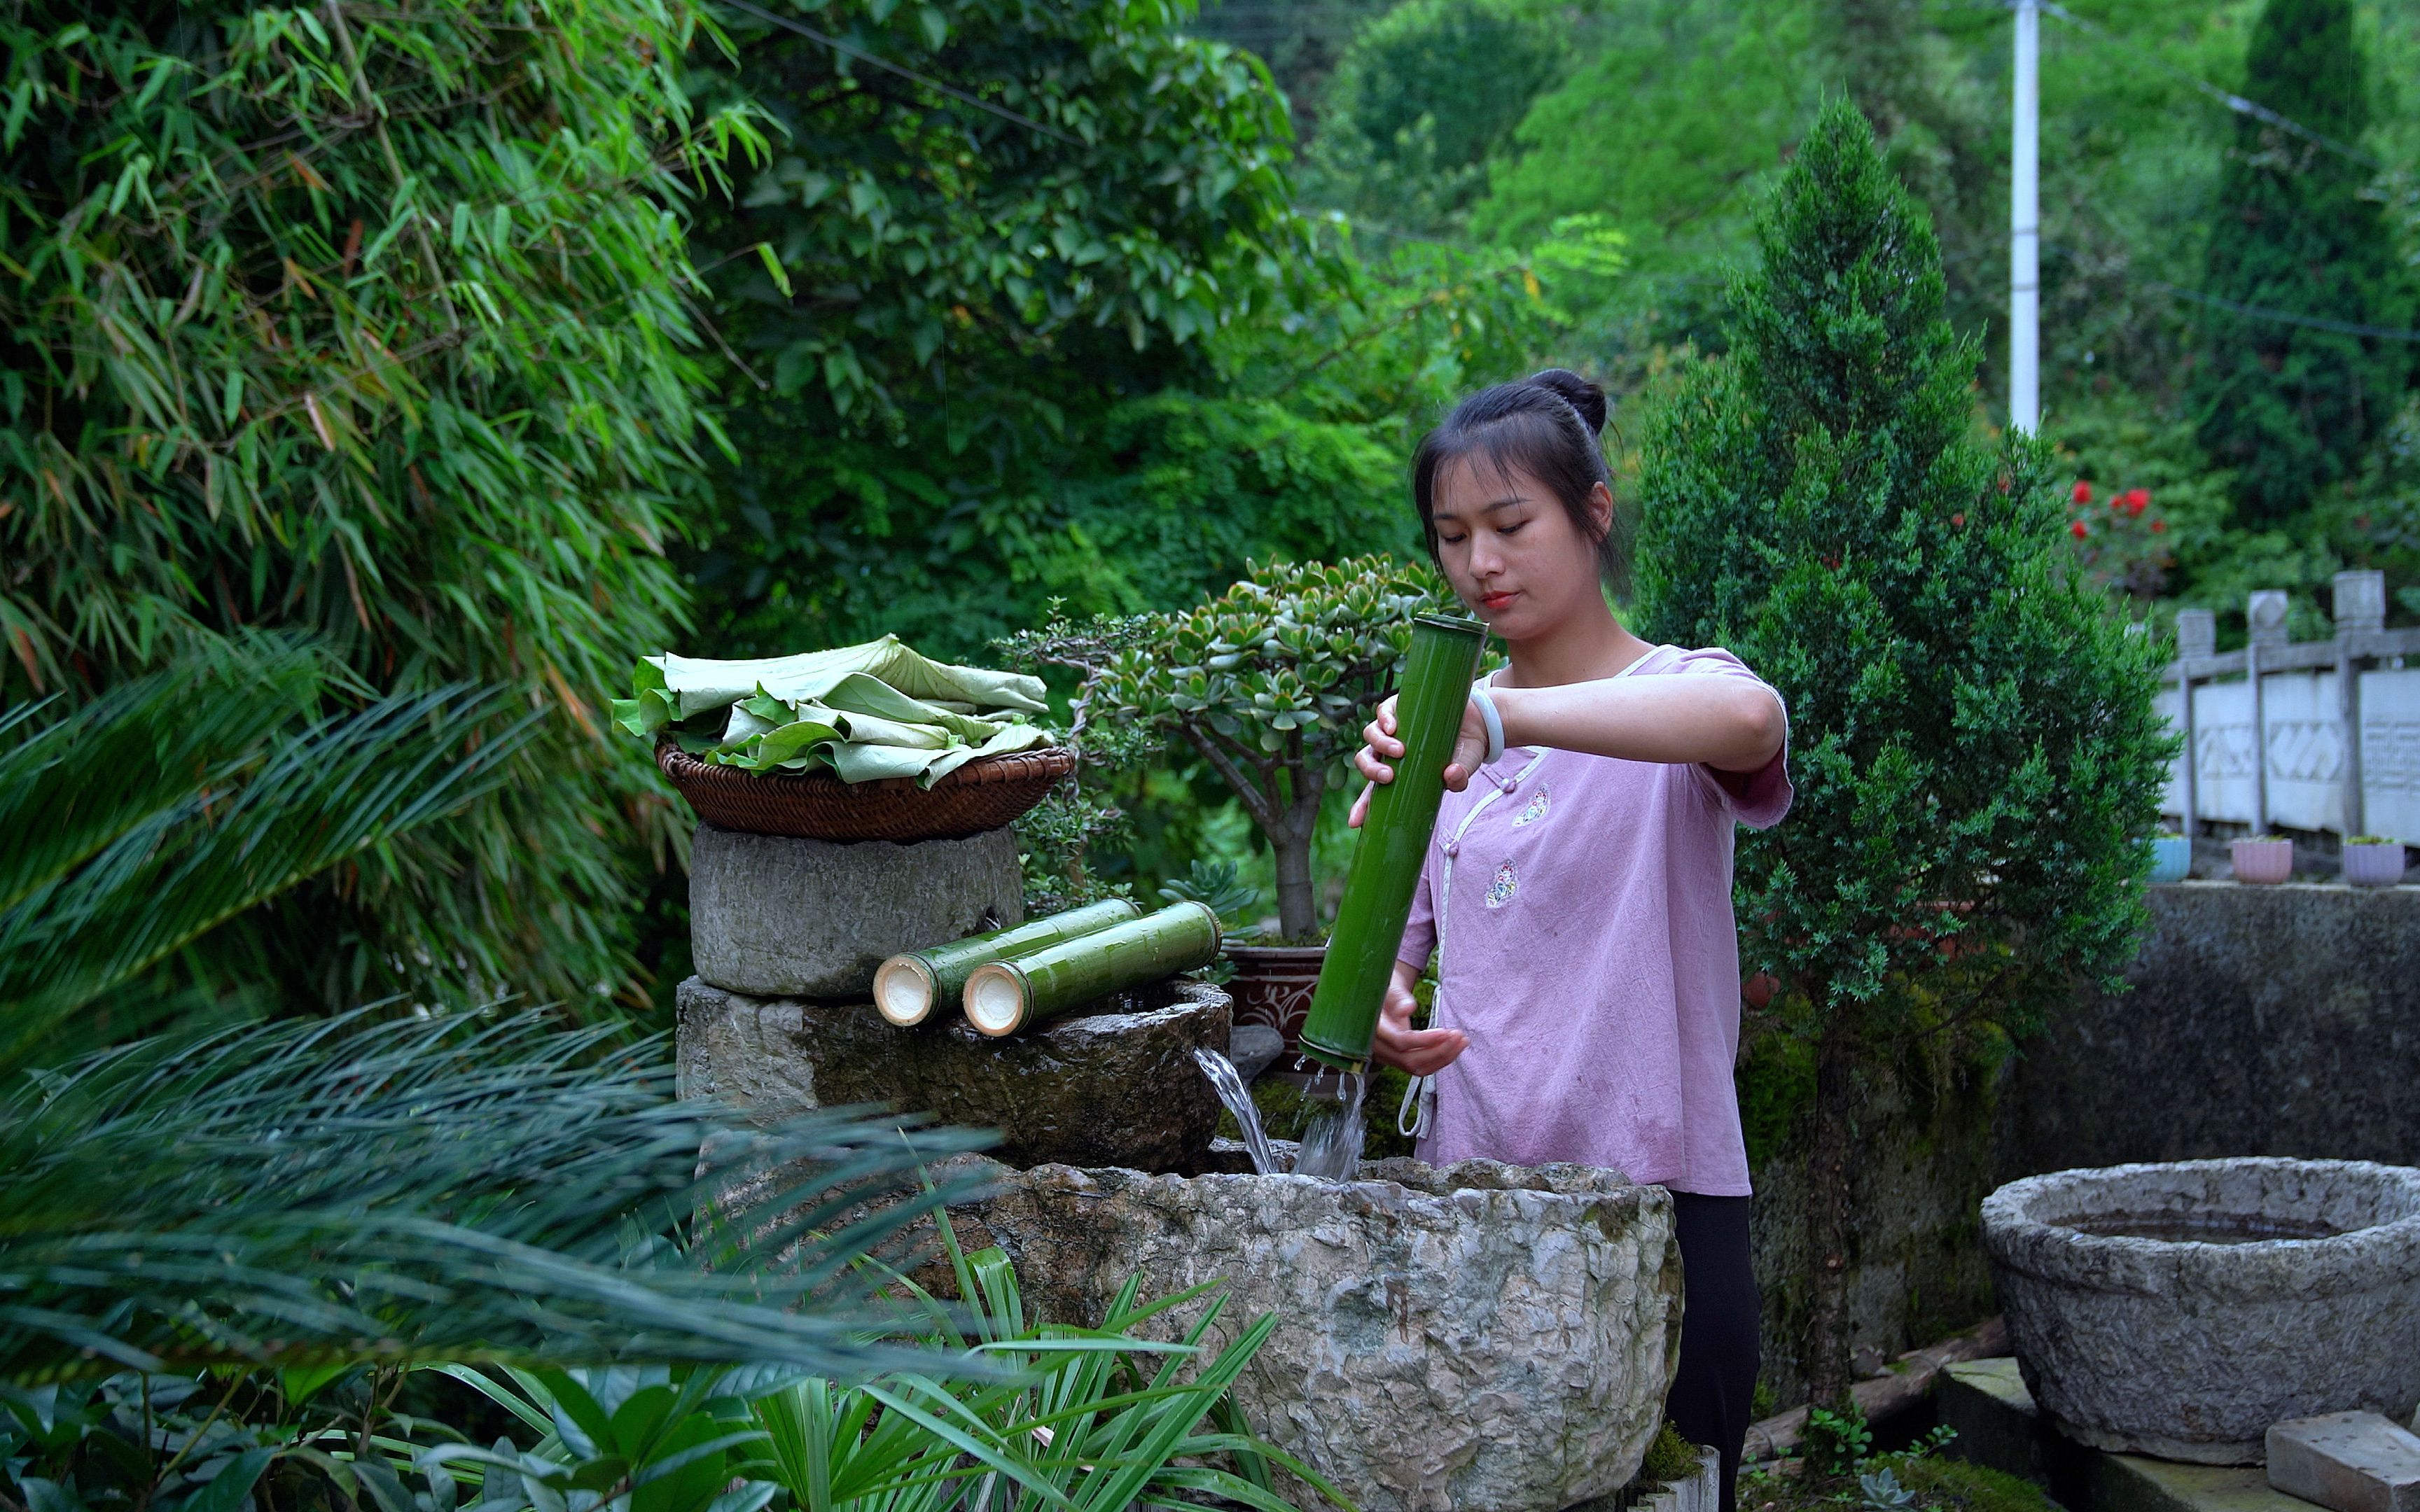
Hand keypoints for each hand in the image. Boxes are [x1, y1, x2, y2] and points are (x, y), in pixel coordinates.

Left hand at [1347, 694, 1491, 827]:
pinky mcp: (1400, 706)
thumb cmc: (1464, 752)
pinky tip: (1392, 726)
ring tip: (1400, 750)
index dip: (1362, 805)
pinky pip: (1382, 712)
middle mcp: (1389, 751)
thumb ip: (1458, 778)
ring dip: (1379, 744)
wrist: (1478, 723)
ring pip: (1370, 735)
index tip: (1355, 822)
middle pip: (1365, 760)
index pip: (1373, 791)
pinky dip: (1383, 718)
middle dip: (1370, 770)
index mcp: (1398, 773)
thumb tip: (1451, 776)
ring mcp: (1393, 728)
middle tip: (1388, 777)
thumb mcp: (1464, 769)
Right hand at [1371, 976, 1465, 1075]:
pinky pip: (1419, 1067)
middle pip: (1409, 1060)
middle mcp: (1378, 1048)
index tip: (1444, 1032)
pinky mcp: (1398, 1060)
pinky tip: (1453, 1048)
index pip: (1400, 1042)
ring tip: (1461, 1042)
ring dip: (1442, 1058)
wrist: (1380, 999)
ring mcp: (1387, 1057)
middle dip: (1438, 1051)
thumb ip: (1398, 998)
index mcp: (1374, 1029)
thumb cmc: (1386, 991)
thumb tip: (1407, 1009)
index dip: (1424, 1040)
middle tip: (1458, 1036)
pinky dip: (1438, 1060)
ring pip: (1416, 1067)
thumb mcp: (1391, 988)